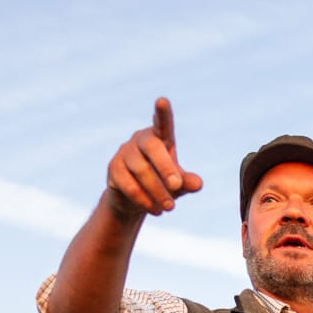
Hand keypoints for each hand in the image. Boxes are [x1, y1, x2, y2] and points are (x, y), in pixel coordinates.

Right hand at [105, 98, 202, 218]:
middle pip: (151, 146)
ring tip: (170, 208)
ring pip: (141, 170)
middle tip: (177, 187)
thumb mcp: (177, 185)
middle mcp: (140, 140)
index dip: (162, 113)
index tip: (162, 101)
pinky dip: (144, 200)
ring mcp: (124, 153)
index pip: (162, 123)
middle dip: (165, 167)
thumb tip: (198, 184)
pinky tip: (156, 210)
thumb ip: (186, 182)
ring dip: (157, 191)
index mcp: (159, 137)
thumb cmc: (161, 184)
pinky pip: (129, 185)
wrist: (134, 201)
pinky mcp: (114, 170)